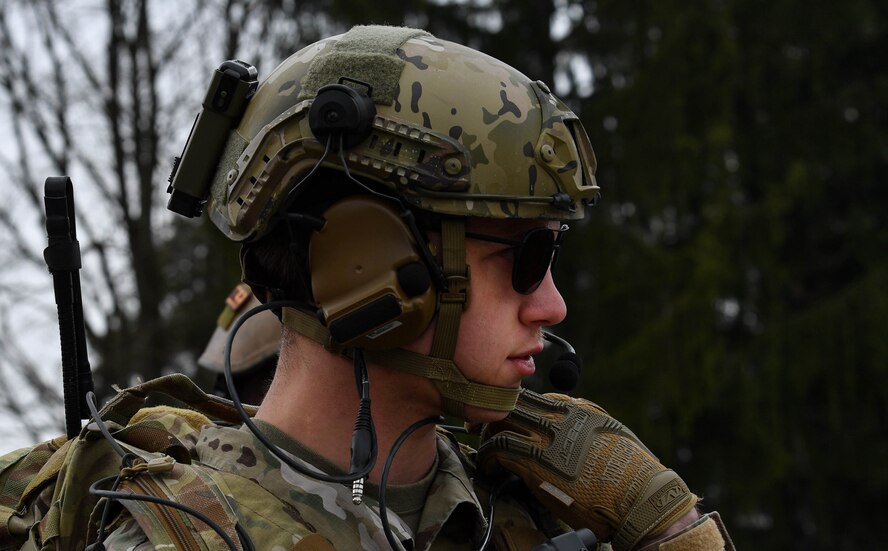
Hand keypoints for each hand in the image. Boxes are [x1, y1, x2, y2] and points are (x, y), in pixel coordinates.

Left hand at [477, 390, 696, 550]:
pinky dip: (487, 457)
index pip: (536, 400)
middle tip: (480, 427)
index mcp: (579, 410)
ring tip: (484, 451)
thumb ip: (586, 428)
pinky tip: (489, 468)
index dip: (518, 410)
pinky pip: (498, 449)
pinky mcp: (536, 461)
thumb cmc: (633, 474)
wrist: (640, 496)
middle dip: (494, 414)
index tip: (509, 421)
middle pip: (514, 404)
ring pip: (501, 422)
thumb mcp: (611, 436)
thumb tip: (574, 431)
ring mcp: (546, 437)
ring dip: (486, 436)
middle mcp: (560, 417)